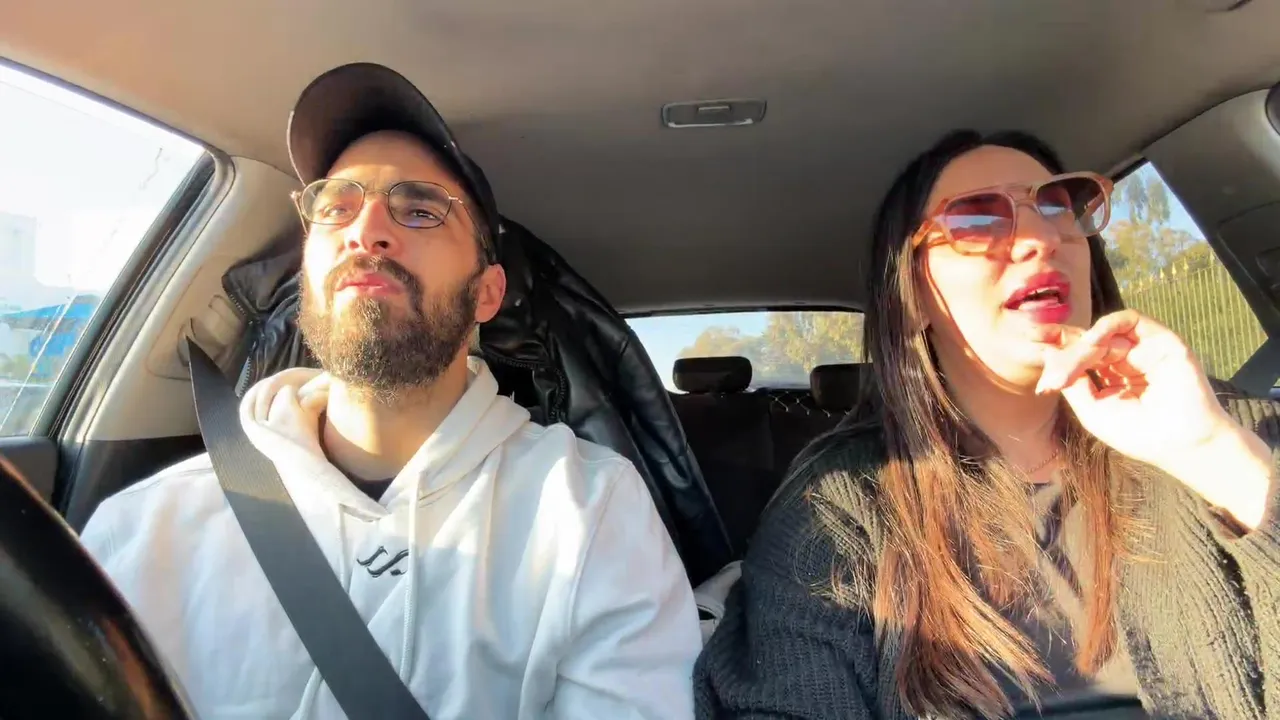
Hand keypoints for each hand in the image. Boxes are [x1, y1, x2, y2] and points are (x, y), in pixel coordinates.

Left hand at [1035, 310, 1271, 527]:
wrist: (1183, 443)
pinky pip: (1130, 319)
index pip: (1080, 357)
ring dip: (1084, 345)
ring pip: (1104, 334)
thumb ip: (1071, 382)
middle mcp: (1127, 361)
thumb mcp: (1092, 411)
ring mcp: (1144, 349)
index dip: (1058, 350)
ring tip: (1078, 363)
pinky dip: (1107, 326)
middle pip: (1087, 344)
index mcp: (1111, 379)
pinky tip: (1093, 341)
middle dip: (1066, 351)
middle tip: (1054, 372)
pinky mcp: (1161, 340)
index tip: (1032, 344)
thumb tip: (1049, 354)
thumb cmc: (1139, 434)